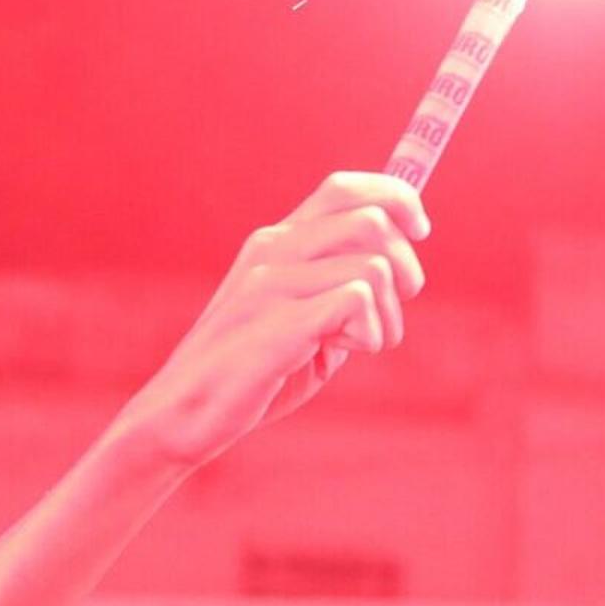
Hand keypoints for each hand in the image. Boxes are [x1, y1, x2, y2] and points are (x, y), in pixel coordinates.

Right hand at [115, 173, 430, 467]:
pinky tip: (339, 355)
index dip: (397, 197)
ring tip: (363, 345)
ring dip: (388, 315)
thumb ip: (340, 292)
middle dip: (406, 266)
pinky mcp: (275, 323)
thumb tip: (398, 270)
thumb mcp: (301, 321)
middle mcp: (271, 250)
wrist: (183, 417)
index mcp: (276, 242)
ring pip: (372, 268)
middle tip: (398, 306)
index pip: (344, 188)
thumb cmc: (250, 374)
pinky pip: (355, 301)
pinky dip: (369, 334)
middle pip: (371, 220)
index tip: (420, 231)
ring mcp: (269, 285)